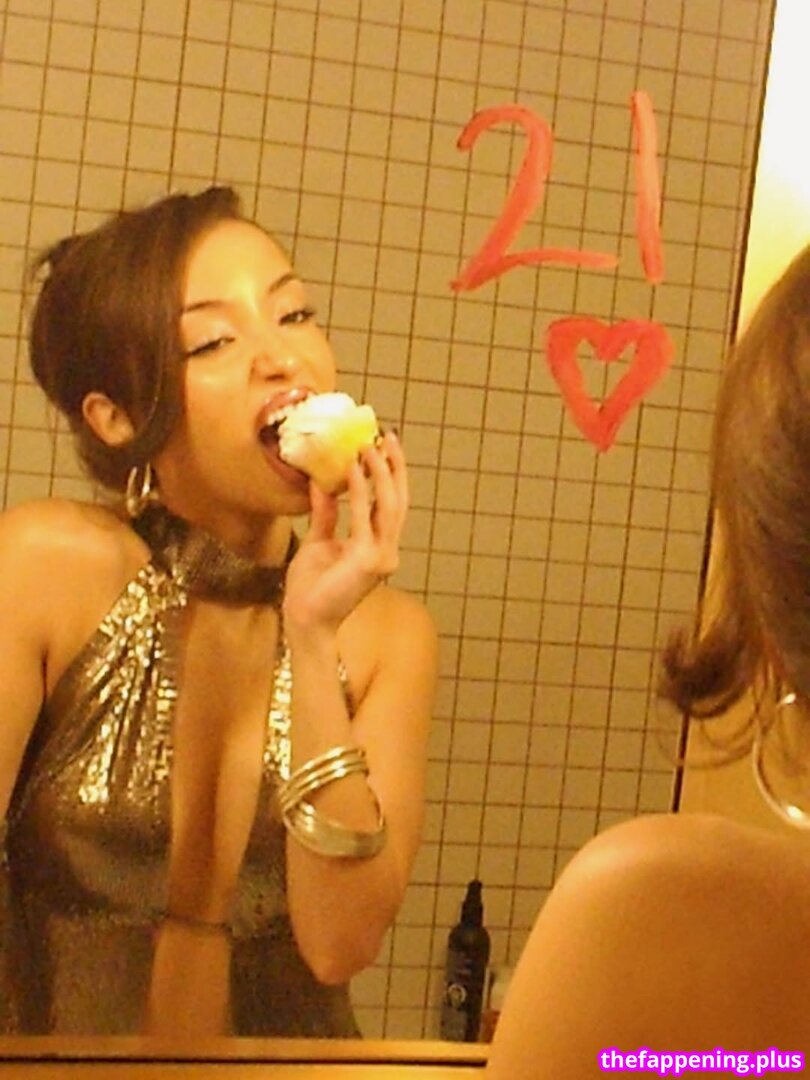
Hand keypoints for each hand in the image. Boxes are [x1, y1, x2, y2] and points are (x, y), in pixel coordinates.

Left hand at [282, 432, 406, 635]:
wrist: (305, 619)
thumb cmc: (310, 588)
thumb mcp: (317, 542)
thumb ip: (325, 515)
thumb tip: (322, 484)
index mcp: (378, 548)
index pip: (392, 505)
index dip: (391, 475)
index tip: (384, 446)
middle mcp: (386, 551)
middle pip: (398, 501)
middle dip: (394, 467)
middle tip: (385, 436)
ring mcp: (381, 557)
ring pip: (388, 505)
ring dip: (379, 473)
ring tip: (368, 446)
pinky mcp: (368, 560)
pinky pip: (364, 517)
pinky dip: (360, 490)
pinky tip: (352, 469)